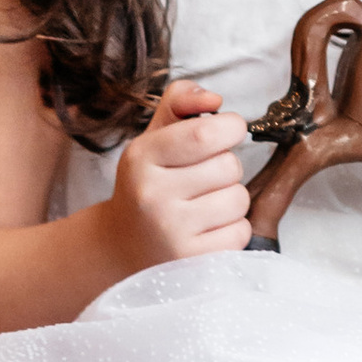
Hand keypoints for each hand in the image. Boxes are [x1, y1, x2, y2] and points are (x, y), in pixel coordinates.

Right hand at [109, 76, 252, 268]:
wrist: (121, 246)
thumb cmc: (149, 182)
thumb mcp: (154, 137)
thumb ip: (181, 101)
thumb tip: (216, 100)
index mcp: (141, 157)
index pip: (205, 133)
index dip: (231, 127)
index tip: (228, 132)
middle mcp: (152, 194)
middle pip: (229, 166)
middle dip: (226, 167)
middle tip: (204, 178)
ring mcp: (170, 232)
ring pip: (239, 199)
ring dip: (231, 199)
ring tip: (204, 205)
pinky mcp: (190, 261)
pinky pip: (240, 232)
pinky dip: (232, 229)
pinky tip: (206, 230)